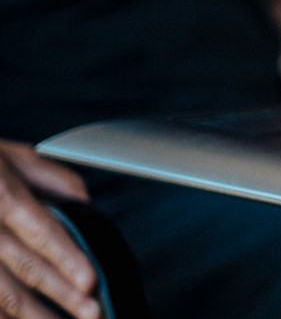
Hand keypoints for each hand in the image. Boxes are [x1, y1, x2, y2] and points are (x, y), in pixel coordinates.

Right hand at [0, 140, 97, 318]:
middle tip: (92, 313)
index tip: (91, 281)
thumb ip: (55, 180)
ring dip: (33, 315)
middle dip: (61, 294)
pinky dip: (5, 315)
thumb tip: (86, 207)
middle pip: (24, 267)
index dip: (66, 258)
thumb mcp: (14, 157)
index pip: (39, 230)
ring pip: (0, 293)